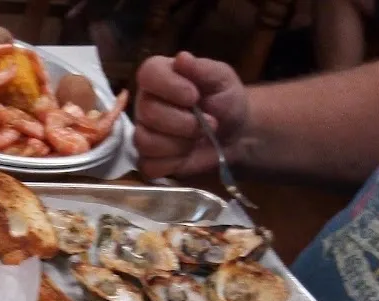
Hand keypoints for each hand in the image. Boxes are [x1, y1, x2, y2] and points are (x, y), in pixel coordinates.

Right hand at [134, 51, 248, 178]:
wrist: (234, 133)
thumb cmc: (225, 101)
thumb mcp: (221, 78)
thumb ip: (202, 68)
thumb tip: (181, 58)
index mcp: (160, 77)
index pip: (147, 74)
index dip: (169, 87)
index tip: (194, 97)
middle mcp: (145, 103)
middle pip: (147, 113)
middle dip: (182, 122)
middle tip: (207, 123)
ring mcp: (144, 133)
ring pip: (145, 141)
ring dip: (178, 144)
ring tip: (197, 138)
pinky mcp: (148, 160)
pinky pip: (149, 165)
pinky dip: (171, 163)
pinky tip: (185, 154)